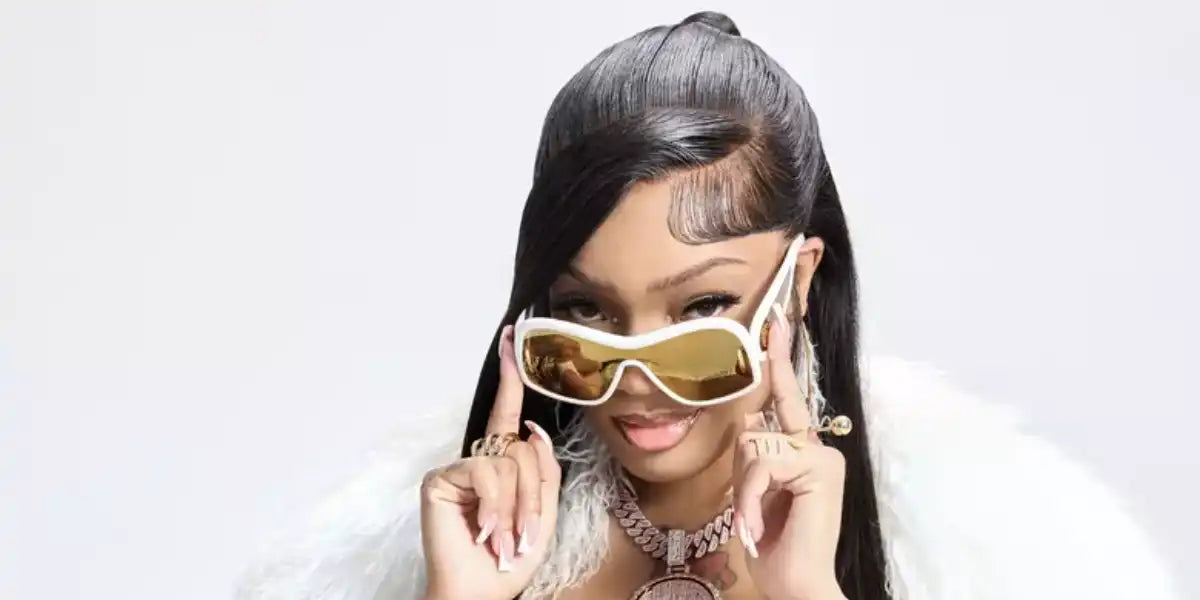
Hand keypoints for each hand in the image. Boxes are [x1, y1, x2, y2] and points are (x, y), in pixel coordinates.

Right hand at [419, 325, 561, 599]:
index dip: (510, 377)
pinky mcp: (440, 479)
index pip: (508, 416)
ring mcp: (458, 468)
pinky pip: (485, 472)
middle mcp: (479, 460)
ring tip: (504, 540)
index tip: (510, 339)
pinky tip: (483, 531)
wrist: (483, 591)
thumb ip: (543, 470)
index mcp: (503, 465)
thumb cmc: (511, 559)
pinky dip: (493, 506)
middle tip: (524, 536)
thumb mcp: (543, 513)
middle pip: (524, 449)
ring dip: (515, 509)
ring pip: (508, 462)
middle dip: (532, 496)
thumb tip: (533, 430)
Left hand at [733, 306, 847, 599]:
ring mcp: (822, 457)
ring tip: (752, 523)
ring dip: (743, 491)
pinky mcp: (819, 468)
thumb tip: (749, 418)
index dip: (779, 359)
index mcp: (804, 452)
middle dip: (741, 471)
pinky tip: (754, 526)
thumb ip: (755, 455)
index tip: (775, 321)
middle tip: (750, 512)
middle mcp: (818, 448)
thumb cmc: (774, 546)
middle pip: (755, 427)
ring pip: (754, 445)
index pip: (788, 399)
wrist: (796, 584)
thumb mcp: (754, 493)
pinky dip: (748, 498)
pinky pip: (761, 464)